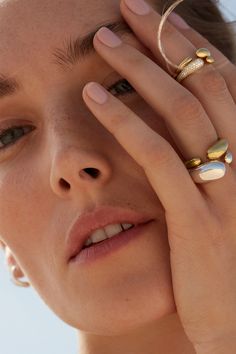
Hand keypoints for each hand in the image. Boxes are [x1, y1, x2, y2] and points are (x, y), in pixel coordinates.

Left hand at [82, 0, 235, 349]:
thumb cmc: (227, 259)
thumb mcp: (225, 198)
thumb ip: (211, 158)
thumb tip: (180, 122)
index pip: (222, 82)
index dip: (189, 45)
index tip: (156, 19)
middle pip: (201, 82)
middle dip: (163, 40)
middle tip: (126, 8)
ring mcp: (223, 188)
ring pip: (179, 109)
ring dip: (138, 68)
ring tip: (102, 40)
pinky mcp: (194, 216)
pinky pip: (156, 154)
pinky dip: (124, 120)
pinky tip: (94, 96)